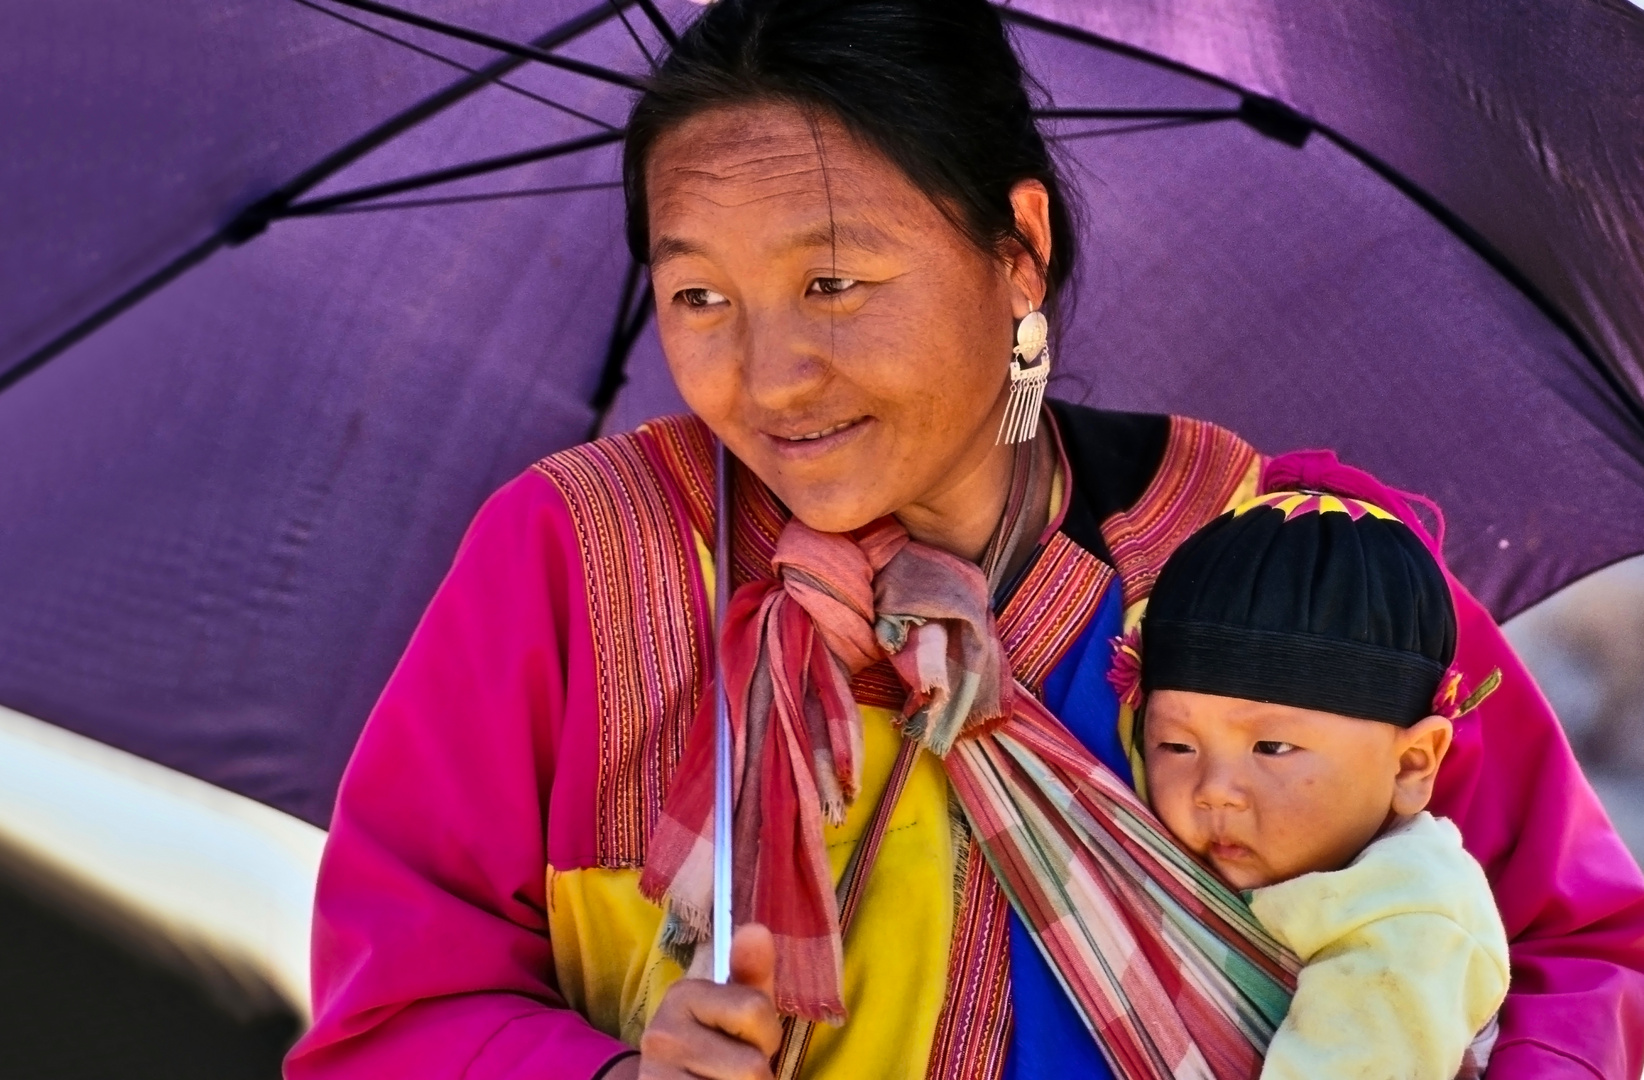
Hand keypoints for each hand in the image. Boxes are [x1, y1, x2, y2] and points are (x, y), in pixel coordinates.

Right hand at [618, 923, 781, 1079]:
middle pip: (753, 1067)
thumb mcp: (737, 1006)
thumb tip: (757, 929)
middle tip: (734, 1067)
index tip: (746, 1038)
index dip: (767, 1034)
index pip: (755, 1010)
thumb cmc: (717, 1041)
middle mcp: (661, 1035)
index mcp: (682, 995)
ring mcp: (656, 1076)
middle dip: (758, 1073)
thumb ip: (752, 972)